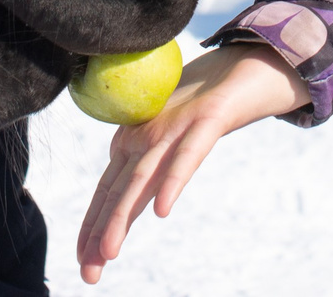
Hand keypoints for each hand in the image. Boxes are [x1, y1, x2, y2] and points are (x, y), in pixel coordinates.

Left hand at [77, 43, 310, 282]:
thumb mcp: (174, 134)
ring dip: (122, 216)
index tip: (85, 260)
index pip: (108, 188)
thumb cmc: (209, 98)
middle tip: (88, 272)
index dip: (94, 225)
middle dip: (100, 233)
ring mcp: (176, 126)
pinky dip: (172, 183)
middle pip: (119, 189)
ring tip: (109, 252)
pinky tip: (161, 210)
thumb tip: (142, 195)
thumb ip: (156, 159)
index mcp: (136, 138)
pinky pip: (188, 156)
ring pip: (143, 177)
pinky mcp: (207, 119)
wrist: (247, 60)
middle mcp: (148, 133)